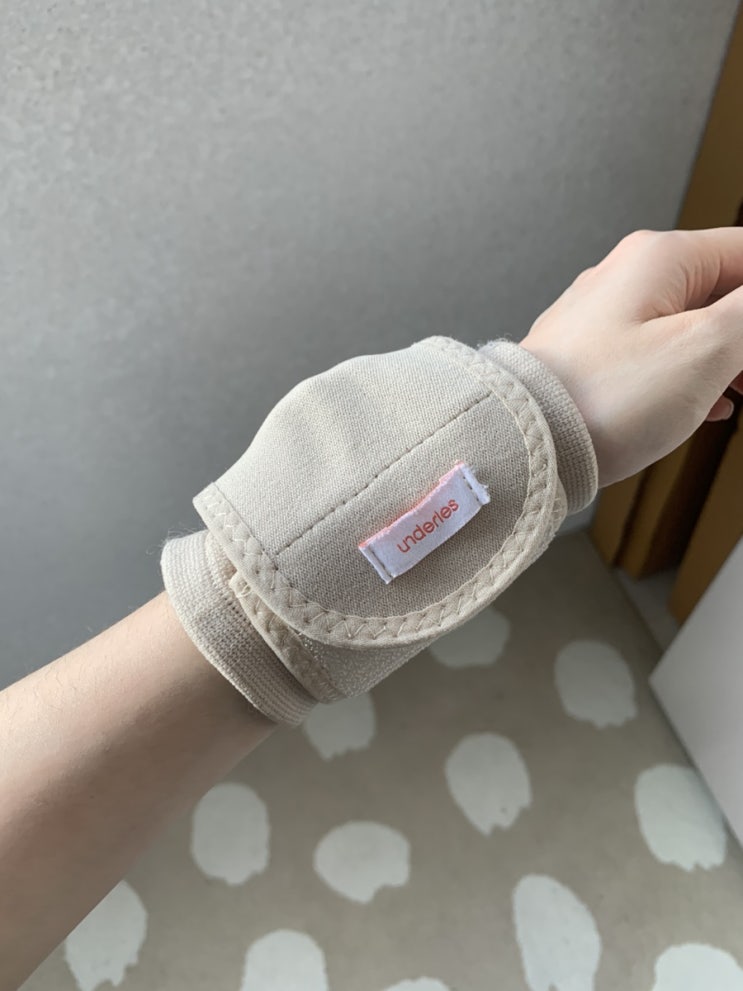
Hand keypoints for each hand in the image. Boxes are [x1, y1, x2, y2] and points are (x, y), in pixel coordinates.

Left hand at [519, 228, 742, 487]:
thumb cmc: (601, 398)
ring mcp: (602, 318)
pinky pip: (656, 356)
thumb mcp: (706, 348)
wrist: (527, 442)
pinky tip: (703, 407)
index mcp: (659, 258)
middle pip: (719, 290)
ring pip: (688, 326)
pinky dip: (688, 377)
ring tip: (739, 394)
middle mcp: (625, 278)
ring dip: (725, 359)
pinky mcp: (589, 359)